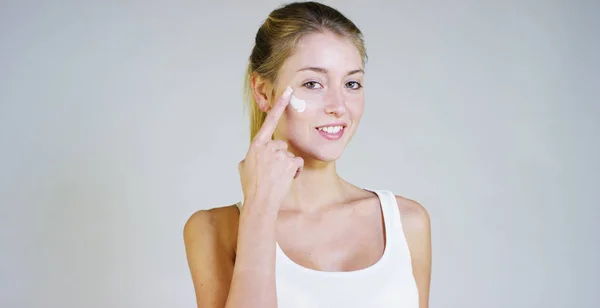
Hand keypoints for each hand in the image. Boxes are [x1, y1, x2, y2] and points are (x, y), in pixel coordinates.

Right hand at [238, 86, 303, 210]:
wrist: (260, 202)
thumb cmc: (251, 187)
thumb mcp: (244, 167)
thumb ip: (252, 156)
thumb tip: (254, 156)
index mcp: (256, 145)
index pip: (270, 120)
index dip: (280, 104)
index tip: (288, 91)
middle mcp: (267, 146)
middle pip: (282, 146)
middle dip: (280, 158)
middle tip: (272, 173)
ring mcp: (279, 154)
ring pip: (290, 156)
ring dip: (287, 167)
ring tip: (277, 178)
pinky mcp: (289, 162)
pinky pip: (297, 164)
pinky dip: (294, 172)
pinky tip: (285, 180)